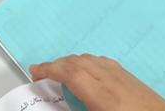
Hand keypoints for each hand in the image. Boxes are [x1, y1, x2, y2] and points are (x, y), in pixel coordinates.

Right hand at [31, 56, 164, 110]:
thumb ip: (81, 109)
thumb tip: (66, 105)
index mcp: (103, 96)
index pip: (72, 73)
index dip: (50, 69)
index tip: (36, 71)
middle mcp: (111, 80)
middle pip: (78, 62)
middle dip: (57, 64)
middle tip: (43, 74)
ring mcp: (121, 75)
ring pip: (90, 59)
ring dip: (71, 62)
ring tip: (60, 73)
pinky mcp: (129, 76)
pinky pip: (102, 62)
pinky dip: (86, 62)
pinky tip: (85, 72)